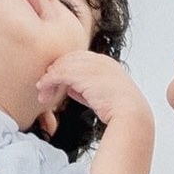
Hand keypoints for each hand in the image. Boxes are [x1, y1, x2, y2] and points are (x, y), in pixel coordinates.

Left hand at [36, 49, 155, 146]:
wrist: (131, 115)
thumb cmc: (118, 110)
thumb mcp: (100, 95)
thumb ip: (85, 89)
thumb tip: (69, 88)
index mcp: (106, 63)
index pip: (78, 58)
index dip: (64, 68)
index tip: (54, 81)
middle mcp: (99, 60)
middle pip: (68, 59)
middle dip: (54, 72)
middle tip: (44, 86)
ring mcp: (92, 66)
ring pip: (62, 66)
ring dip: (49, 79)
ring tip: (42, 93)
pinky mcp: (84, 75)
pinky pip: (60, 74)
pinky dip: (49, 82)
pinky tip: (44, 90)